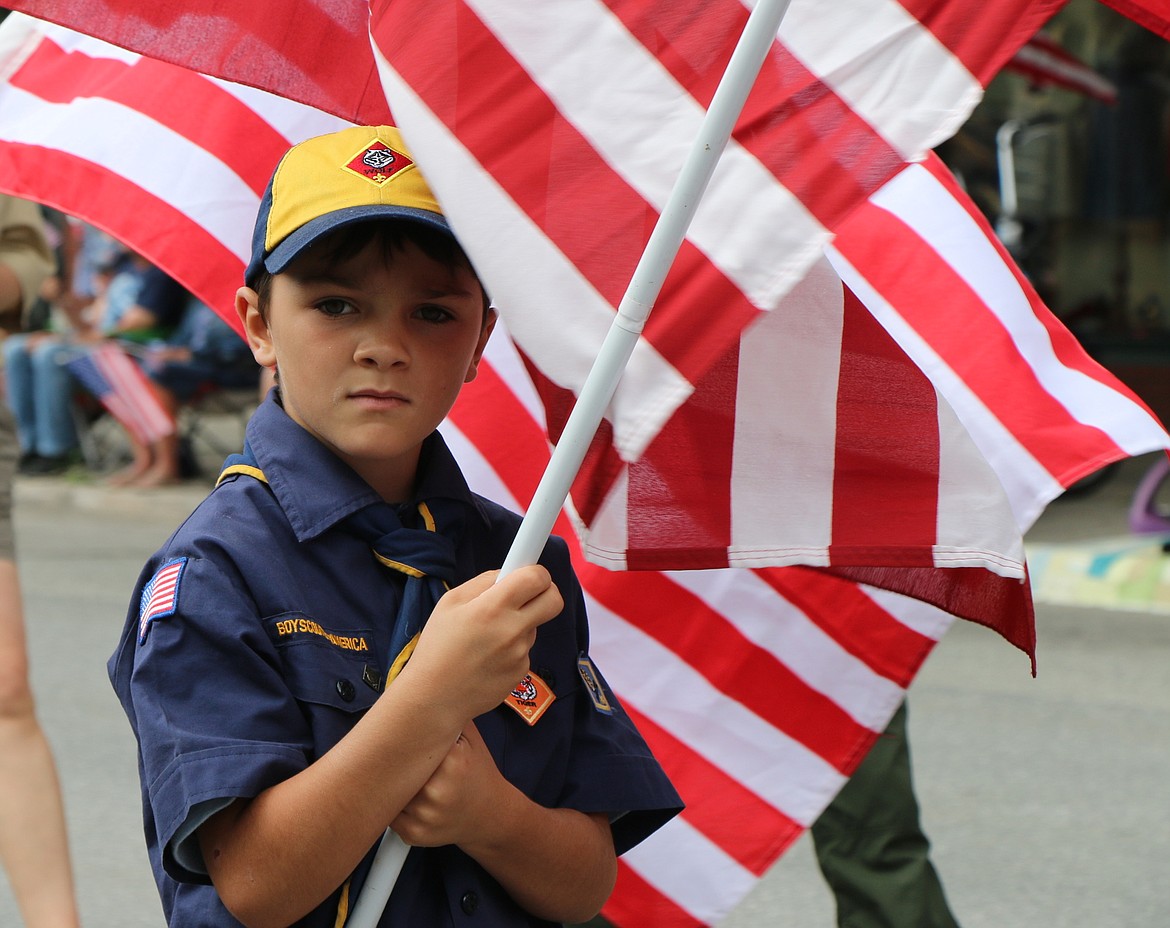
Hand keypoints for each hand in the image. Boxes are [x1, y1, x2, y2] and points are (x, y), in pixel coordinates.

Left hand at [391, 722, 505, 847]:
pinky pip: (388, 814)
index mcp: (453, 763)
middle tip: (387, 751)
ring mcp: (424, 817)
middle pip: (396, 767)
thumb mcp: (472, 740)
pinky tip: (406, 796)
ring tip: (402, 775)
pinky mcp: (414, 834)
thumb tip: (425, 694)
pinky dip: (392, 804)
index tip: (397, 733)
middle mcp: (437, 792)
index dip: (402, 736)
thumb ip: (451, 718)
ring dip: (390, 782)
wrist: (490, 815)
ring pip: (389, 790)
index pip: (412, 743)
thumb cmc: (478, 773)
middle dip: (392, 760)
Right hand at [405, 565, 561, 720]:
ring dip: (519, 624)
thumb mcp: (450, 603)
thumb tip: (509, 573)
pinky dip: (512, 648)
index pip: (537, 578)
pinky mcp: (521, 672)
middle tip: (527, 596)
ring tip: (487, 638)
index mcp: (492, 608)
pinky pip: (524, 649)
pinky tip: (488, 658)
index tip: (529, 574)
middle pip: (554, 600)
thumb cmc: (437, 647)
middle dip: (545, 592)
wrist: (434, 698)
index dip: (537, 573)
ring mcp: (520, 654)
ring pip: (534, 625)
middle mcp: (512, 630)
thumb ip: (483, 583)